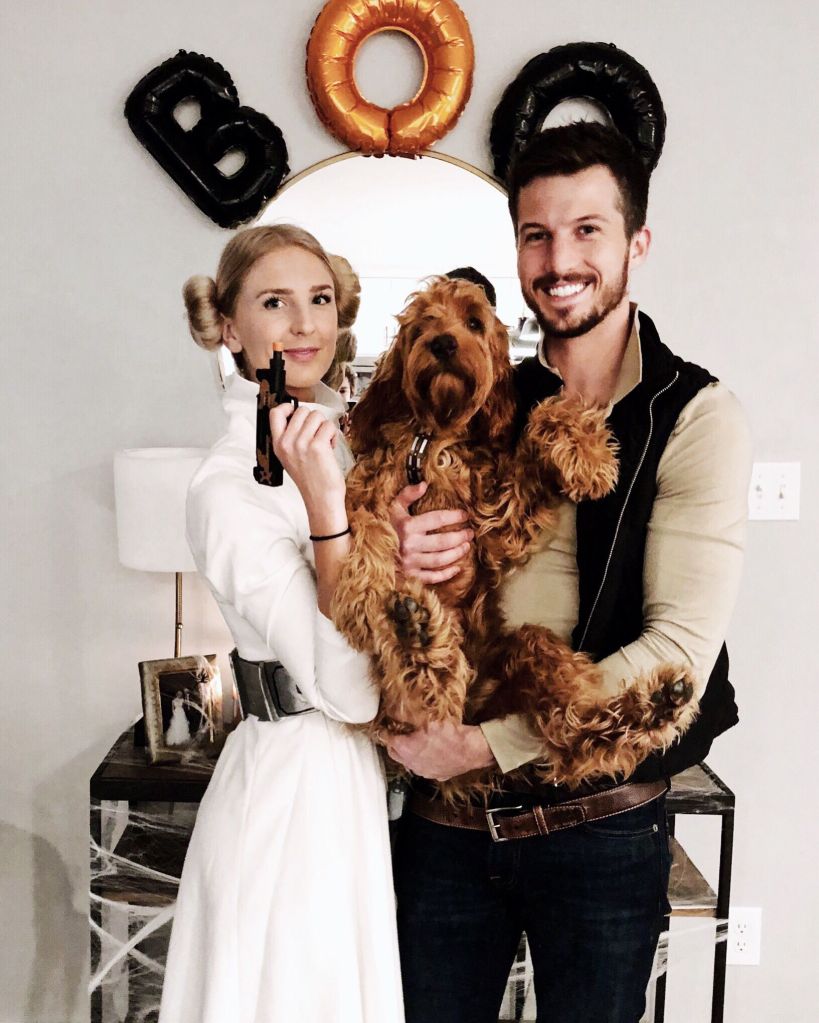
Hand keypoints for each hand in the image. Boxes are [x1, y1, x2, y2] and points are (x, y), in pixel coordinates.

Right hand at [270, 404, 346, 532]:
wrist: (321, 498)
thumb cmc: (310, 479)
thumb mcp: (290, 457)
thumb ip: (291, 437)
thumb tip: (300, 414)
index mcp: (278, 444)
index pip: (275, 413)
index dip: (287, 407)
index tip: (297, 412)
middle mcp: (287, 443)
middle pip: (302, 411)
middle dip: (314, 419)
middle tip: (317, 435)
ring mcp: (301, 443)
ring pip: (317, 416)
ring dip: (324, 427)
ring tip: (324, 443)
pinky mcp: (317, 446)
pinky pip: (329, 426)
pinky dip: (333, 434)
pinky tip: (331, 448)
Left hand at [386, 721, 495, 780]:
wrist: (472, 750)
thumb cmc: (451, 734)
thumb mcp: (427, 718)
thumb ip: (409, 715)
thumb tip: (396, 709)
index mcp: (406, 749)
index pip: (387, 740)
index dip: (385, 731)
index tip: (385, 727)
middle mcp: (411, 763)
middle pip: (394, 753)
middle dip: (394, 743)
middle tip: (397, 733)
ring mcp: (423, 772)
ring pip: (408, 762)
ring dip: (408, 753)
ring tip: (414, 742)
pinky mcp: (436, 775)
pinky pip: (424, 767)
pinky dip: (423, 760)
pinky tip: (430, 752)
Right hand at [389, 482, 472, 583]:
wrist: (363, 549)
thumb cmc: (381, 526)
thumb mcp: (392, 507)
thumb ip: (408, 494)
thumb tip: (424, 484)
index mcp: (407, 526)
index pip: (437, 519)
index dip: (454, 516)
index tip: (465, 515)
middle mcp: (410, 545)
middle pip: (442, 542)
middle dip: (460, 537)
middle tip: (470, 533)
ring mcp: (410, 562)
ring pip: (439, 560)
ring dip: (456, 554)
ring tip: (466, 547)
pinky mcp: (409, 576)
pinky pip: (431, 577)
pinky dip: (445, 574)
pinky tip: (457, 568)